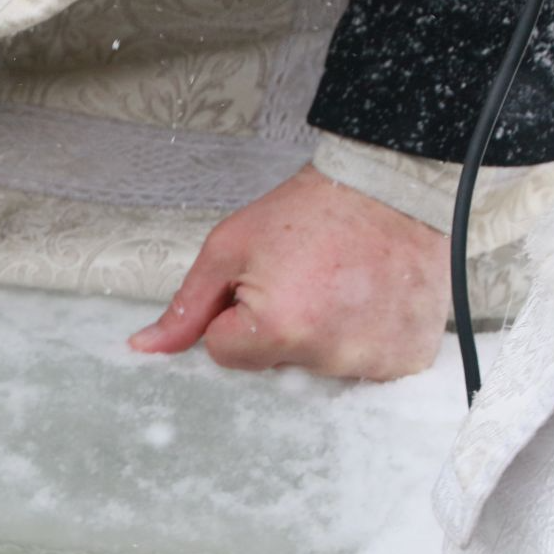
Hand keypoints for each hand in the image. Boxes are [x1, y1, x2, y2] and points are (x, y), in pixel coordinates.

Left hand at [128, 165, 449, 379]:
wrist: (394, 184)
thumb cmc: (313, 210)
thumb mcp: (231, 247)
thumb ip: (187, 306)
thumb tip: (144, 347)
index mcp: (280, 328)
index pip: (226, 354)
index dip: (236, 318)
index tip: (265, 284)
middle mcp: (329, 354)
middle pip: (273, 367)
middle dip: (279, 332)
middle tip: (307, 282)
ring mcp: (374, 360)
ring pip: (318, 368)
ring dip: (322, 338)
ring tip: (342, 288)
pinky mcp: (408, 358)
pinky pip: (366, 368)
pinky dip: (363, 341)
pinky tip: (368, 303)